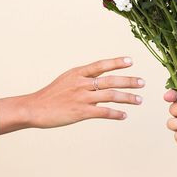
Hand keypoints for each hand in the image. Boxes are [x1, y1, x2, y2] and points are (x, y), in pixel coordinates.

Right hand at [0, 57, 143, 134]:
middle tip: (142, 83)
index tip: (131, 61)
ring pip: (110, 95)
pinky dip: (116, 114)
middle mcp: (81, 83)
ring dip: (127, 98)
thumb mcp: (66, 80)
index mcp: (77, 73)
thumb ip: (83, 79)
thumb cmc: (50, 96)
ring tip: (139, 100)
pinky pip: (103, 112)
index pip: (101, 65)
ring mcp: (81, 97)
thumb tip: (99, 79)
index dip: (116, 62)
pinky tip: (124, 115)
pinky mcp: (80, 112)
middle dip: (129, 81)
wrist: (34, 108)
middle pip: (110, 80)